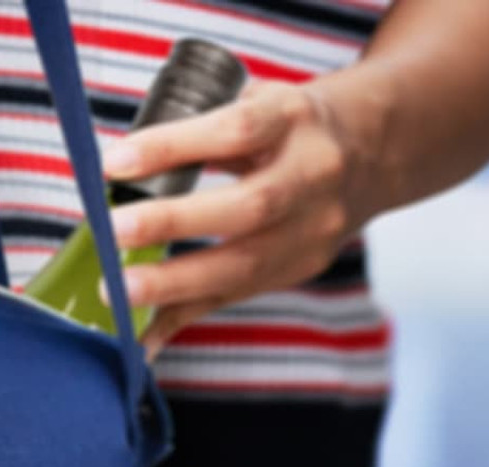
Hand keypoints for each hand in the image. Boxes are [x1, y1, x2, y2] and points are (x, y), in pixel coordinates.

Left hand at [101, 78, 376, 359]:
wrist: (374, 150)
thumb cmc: (290, 127)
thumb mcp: (258, 104)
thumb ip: (203, 132)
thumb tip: (116, 172)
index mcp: (294, 119)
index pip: (236, 131)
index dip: (174, 146)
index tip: (114, 162)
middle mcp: (312, 176)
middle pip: (249, 206)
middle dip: (175, 222)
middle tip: (116, 233)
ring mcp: (312, 230)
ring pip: (244, 264)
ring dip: (175, 283)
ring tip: (119, 293)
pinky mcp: (298, 268)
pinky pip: (233, 298)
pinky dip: (181, 319)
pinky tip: (142, 340)